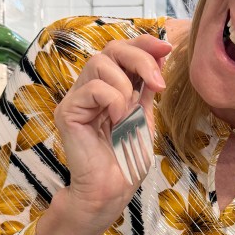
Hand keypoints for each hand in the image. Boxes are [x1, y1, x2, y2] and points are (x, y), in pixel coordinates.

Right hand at [53, 34, 171, 234]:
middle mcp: (90, 89)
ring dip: (125, 85)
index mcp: (108, 88)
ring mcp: (77, 99)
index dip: (143, 43)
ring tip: (130, 113)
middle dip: (140, 59)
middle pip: (110, 49)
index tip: (166, 47)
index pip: (121, 52)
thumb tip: (159, 56)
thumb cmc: (126, 161)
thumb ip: (147, 88)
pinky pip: (94, 88)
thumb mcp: (144, 118)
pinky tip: (117, 120)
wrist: (111, 191)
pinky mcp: (67, 111)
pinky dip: (113, 100)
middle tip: (157, 82)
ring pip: (100, 63)